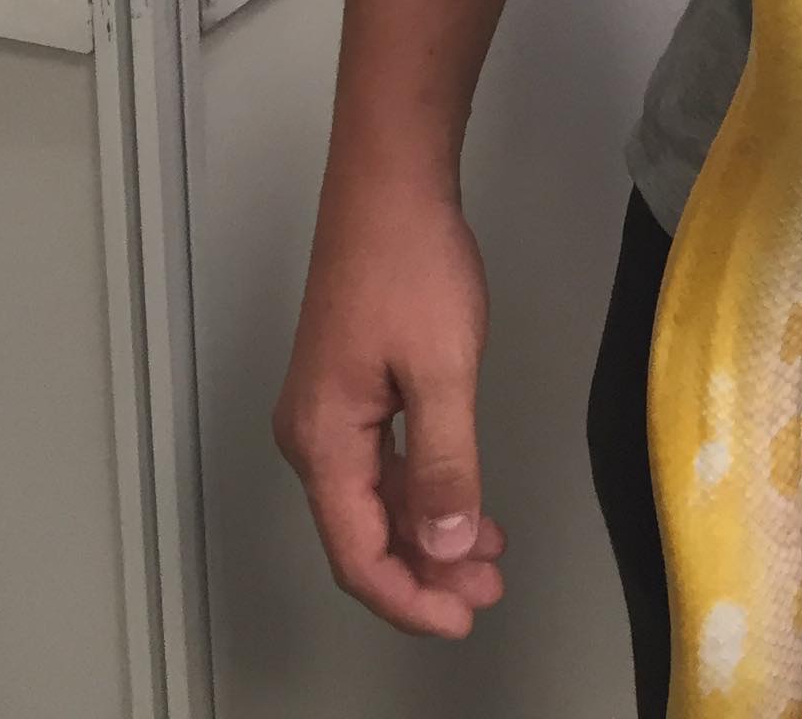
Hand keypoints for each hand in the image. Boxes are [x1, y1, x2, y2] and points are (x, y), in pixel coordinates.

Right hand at [274, 180, 505, 639]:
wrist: (389, 182)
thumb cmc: (410, 264)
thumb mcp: (443, 367)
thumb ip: (445, 462)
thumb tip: (449, 544)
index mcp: (324, 440)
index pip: (358, 555)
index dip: (409, 598)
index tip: (462, 618)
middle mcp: (313, 435)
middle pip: (363, 535)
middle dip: (425, 573)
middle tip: (488, 590)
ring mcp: (327, 411)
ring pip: (374, 502)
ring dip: (429, 534)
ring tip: (487, 559)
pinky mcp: (349, 387)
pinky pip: (381, 464)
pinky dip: (422, 491)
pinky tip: (463, 502)